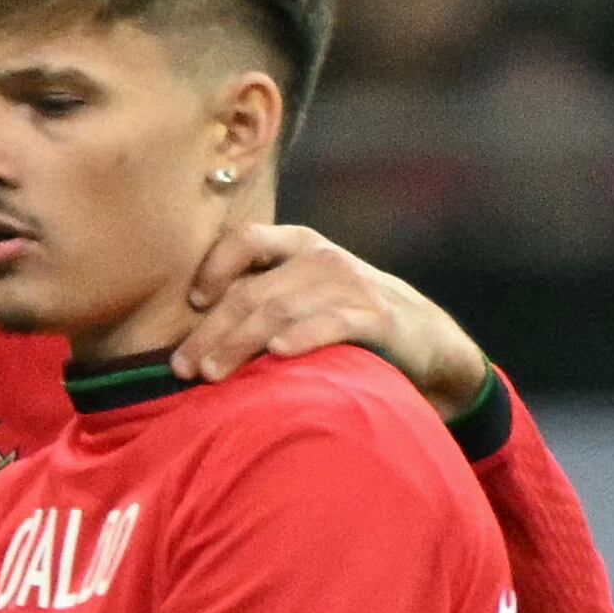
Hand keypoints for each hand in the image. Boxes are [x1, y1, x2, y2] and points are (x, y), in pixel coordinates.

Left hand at [173, 224, 488, 420]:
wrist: (428, 344)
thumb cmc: (350, 321)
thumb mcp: (307, 296)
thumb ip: (263, 298)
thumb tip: (197, 332)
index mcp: (299, 246)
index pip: (246, 239)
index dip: (215, 266)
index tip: (194, 303)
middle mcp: (322, 259)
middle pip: (254, 290)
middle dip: (213, 331)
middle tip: (184, 368)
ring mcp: (351, 286)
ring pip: (282, 310)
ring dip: (241, 343)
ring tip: (213, 373)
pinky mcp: (377, 317)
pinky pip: (332, 324)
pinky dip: (302, 337)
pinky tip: (278, 352)